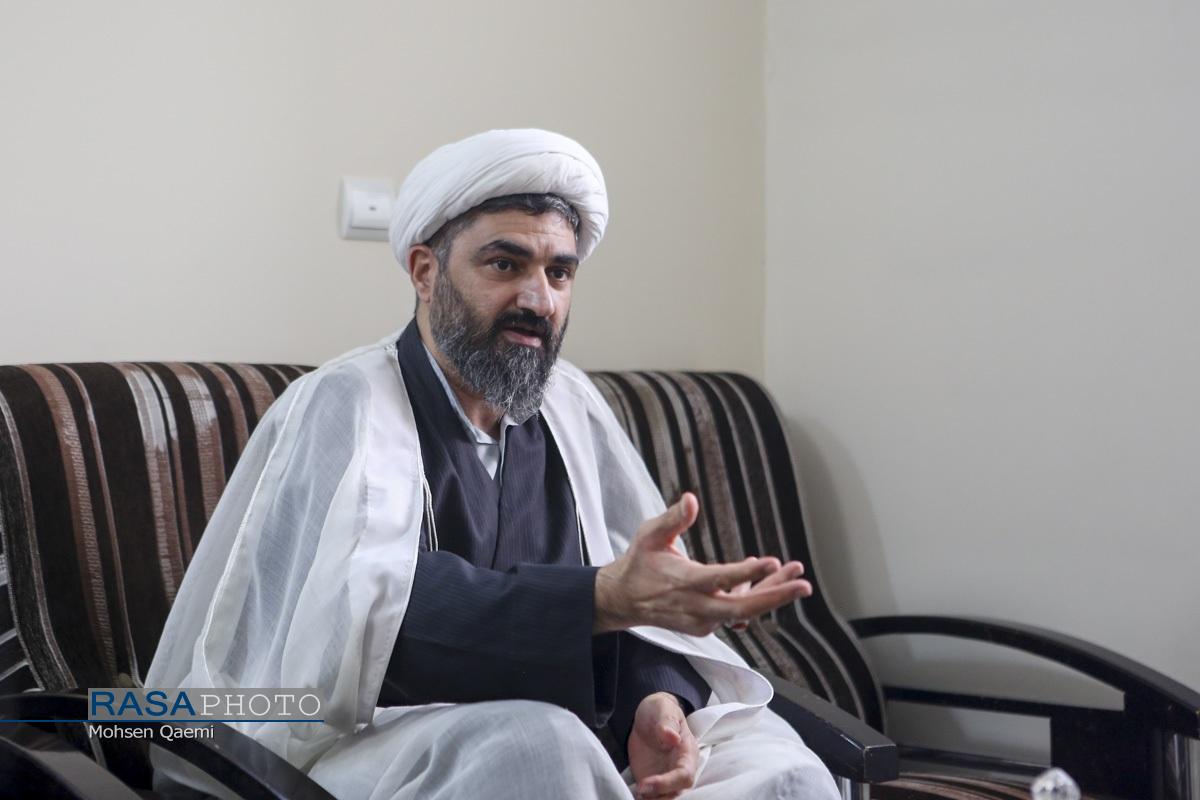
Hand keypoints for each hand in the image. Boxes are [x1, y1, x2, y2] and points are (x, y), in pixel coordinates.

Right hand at [594, 492, 811, 635]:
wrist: (624, 600)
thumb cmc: (640, 563)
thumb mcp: (650, 535)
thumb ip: (673, 518)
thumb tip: (691, 499)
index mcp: (684, 582)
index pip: (720, 579)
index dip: (747, 573)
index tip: (772, 561)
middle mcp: (696, 607)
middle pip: (742, 607)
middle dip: (776, 596)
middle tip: (804, 585)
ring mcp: (702, 621)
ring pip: (744, 610)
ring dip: (772, 593)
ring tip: (796, 574)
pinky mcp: (706, 626)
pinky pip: (737, 612)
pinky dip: (753, 596)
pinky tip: (765, 577)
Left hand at [627, 692, 697, 799]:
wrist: (648, 718)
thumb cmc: (660, 711)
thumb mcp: (663, 710)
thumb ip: (667, 723)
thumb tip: (672, 737)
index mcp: (687, 754)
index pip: (684, 776)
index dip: (667, 783)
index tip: (646, 784)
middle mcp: (678, 770)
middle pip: (677, 794)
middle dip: (661, 798)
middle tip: (640, 793)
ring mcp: (665, 778)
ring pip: (665, 799)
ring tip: (636, 795)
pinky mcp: (651, 783)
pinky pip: (650, 798)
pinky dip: (643, 799)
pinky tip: (631, 795)